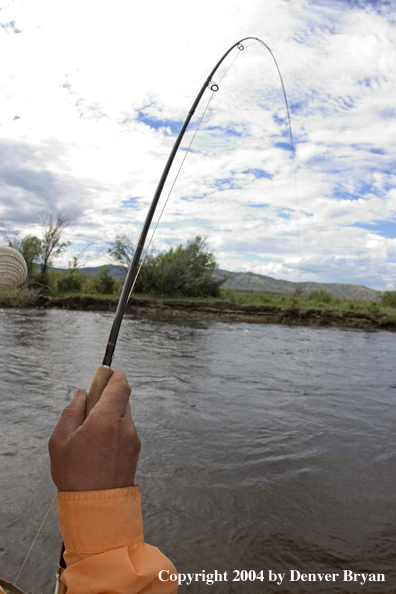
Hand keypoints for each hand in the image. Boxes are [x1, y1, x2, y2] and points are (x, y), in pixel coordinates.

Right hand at [49, 370, 140, 491]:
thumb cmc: (75, 475)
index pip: (120, 384)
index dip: (113, 375)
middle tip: (88, 409)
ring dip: (110, 414)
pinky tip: (99, 447)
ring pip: (123, 415)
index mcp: (107, 419)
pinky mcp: (136, 451)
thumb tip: (82, 393)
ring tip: (90, 434)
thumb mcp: (60, 440)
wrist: (97, 509)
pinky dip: (115, 429)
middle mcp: (125, 426)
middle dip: (107, 397)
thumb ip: (72, 411)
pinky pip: (126, 430)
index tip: (103, 374)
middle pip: (122, 398)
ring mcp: (133, 439)